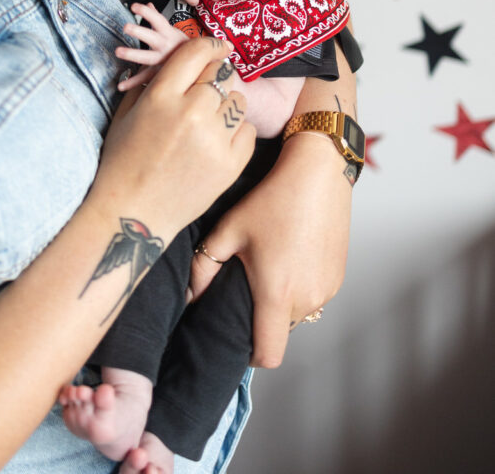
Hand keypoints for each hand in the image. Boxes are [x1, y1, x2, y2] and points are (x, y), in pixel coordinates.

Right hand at [90, 38, 255, 244]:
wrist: (132, 215)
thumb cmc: (123, 162)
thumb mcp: (127, 113)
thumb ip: (152, 82)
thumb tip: (175, 61)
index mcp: (162, 96)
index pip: (197, 52)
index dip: (209, 44)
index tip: (216, 46)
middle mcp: (191, 113)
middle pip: (221, 74)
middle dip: (214, 77)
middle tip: (206, 89)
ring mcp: (213, 140)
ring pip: (238, 100)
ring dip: (226, 104)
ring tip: (209, 120)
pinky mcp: (230, 165)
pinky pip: (247, 130)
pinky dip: (235, 131)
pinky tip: (216, 140)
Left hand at [115, 2, 188, 89]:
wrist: (200, 63)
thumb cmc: (181, 45)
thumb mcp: (172, 30)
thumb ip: (157, 18)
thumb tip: (149, 3)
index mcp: (168, 33)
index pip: (157, 20)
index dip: (146, 12)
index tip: (134, 6)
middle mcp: (165, 46)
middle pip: (151, 37)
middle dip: (139, 32)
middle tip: (125, 26)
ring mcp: (162, 60)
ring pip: (147, 57)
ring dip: (132, 54)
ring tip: (118, 51)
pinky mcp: (159, 73)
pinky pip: (145, 78)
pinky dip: (132, 83)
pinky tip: (120, 85)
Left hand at [188, 132, 351, 367]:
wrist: (318, 174)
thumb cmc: (272, 199)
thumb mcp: (229, 229)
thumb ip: (204, 266)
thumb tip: (191, 296)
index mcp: (277, 293)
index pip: (268, 355)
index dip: (251, 355)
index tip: (239, 336)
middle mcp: (307, 298)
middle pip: (280, 332)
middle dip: (263, 318)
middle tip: (248, 286)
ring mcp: (327, 289)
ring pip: (298, 314)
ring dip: (283, 302)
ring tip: (270, 266)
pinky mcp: (339, 276)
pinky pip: (315, 296)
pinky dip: (300, 287)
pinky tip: (289, 256)